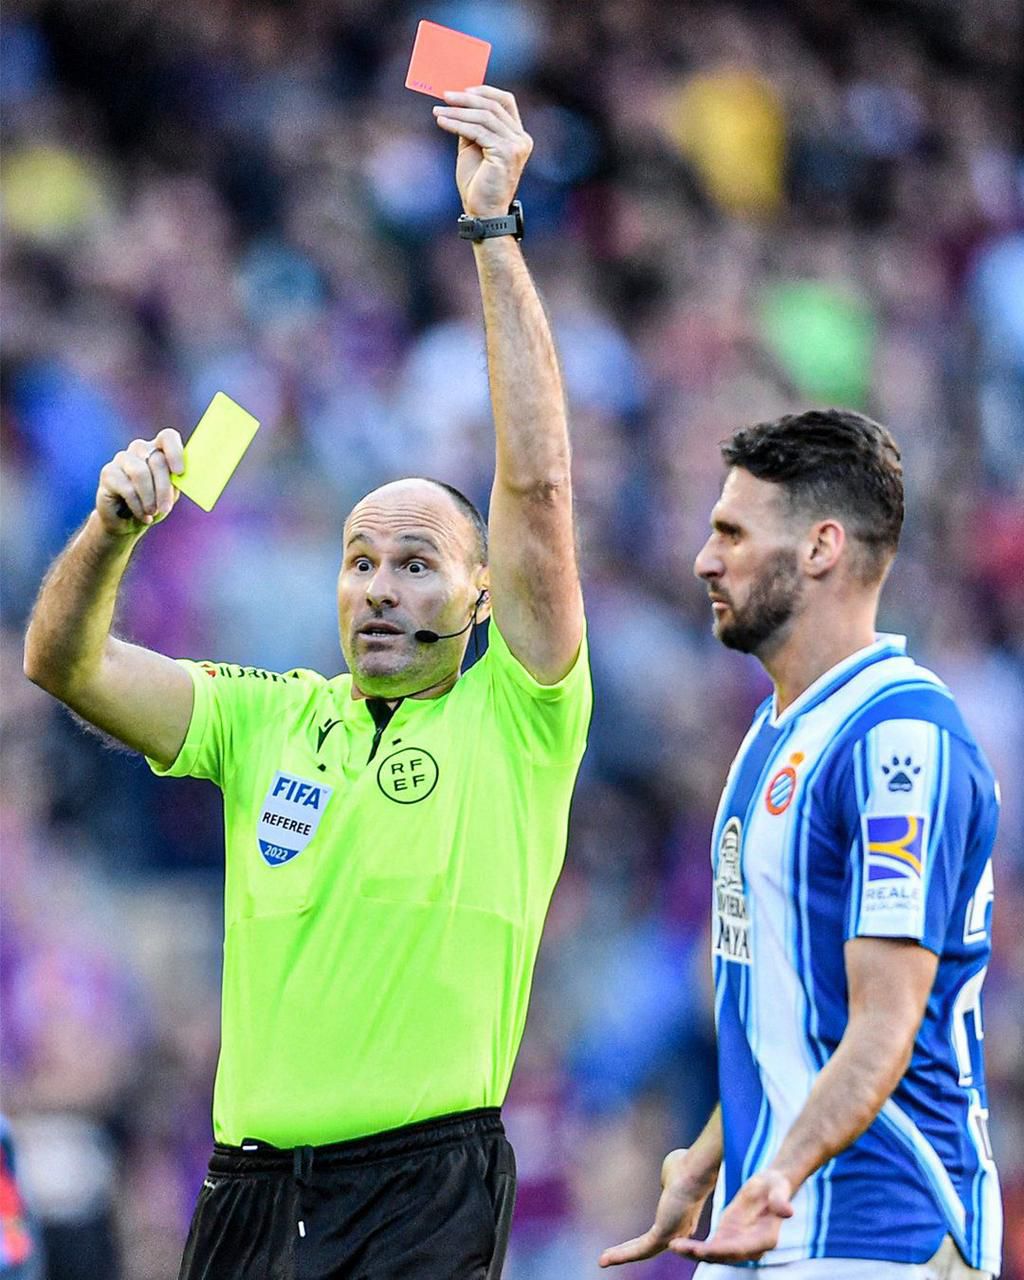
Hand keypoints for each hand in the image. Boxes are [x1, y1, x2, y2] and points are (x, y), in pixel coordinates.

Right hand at [96, 429, 183, 535]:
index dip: (175, 452)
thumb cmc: (153, 505)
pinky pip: (127, 488)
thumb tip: (189, 477)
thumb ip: (177, 482)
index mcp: (159, 450)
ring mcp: (122, 458)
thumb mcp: (170, 494)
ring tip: (152, 512)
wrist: (127, 523)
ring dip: (150, 498)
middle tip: (165, 509)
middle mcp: (140, 449)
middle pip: (157, 460)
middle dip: (164, 488)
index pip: (167, 437)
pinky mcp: (108, 472)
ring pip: (141, 473)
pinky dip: (138, 506)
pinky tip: (142, 515)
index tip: (179, 472)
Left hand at [433, 85, 531, 217]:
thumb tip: (458, 103)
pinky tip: (442, 122)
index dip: (485, 91)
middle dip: (466, 98)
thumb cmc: (477, 184)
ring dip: (458, 111)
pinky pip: (477, 131)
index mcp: (517, 136)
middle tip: (445, 95)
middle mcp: (521, 139)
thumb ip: (471, 126)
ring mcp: (516, 146)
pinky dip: (457, 124)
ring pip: (484, 116)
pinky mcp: (506, 153)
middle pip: (493, 106)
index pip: (505, 101)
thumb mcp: (472, 148)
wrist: (483, 213)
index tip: (462, 90)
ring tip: (438, 111)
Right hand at [599, 1148, 716, 1267]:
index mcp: (680, 1216)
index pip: (660, 1233)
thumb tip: (665, 1182)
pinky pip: (639, 1250)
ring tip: (602, 1261)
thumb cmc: (688, 1168)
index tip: (631, 1243)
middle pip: (649, 1246)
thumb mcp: (672, 1174)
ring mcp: (671, 1235)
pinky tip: (606, 1259)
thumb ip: (666, 1181)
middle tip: (609, 1258)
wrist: (696, 1171)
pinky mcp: (663, 1236)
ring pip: (642, 1251)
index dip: (646, 1240)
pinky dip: (621, 1255)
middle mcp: (677, 1231)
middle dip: (628, 1252)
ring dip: (621, 1256)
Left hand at [667, 1169, 793, 1263]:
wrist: (772, 1186)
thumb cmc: (776, 1186)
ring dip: (693, 1252)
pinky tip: (677, 1244)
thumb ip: (780, 1201)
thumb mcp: (778, 1189)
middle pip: (722, 1255)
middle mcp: (750, 1247)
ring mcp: (738, 1244)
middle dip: (700, 1253)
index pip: (740, 1249)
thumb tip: (788, 1210)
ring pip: (713, 1255)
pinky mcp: (728, 1237)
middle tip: (677, 1247)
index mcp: (764, 1239)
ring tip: (672, 1245)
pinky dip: (694, 1248)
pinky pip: (710, 1247)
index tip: (704, 1250)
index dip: (721, 1251)